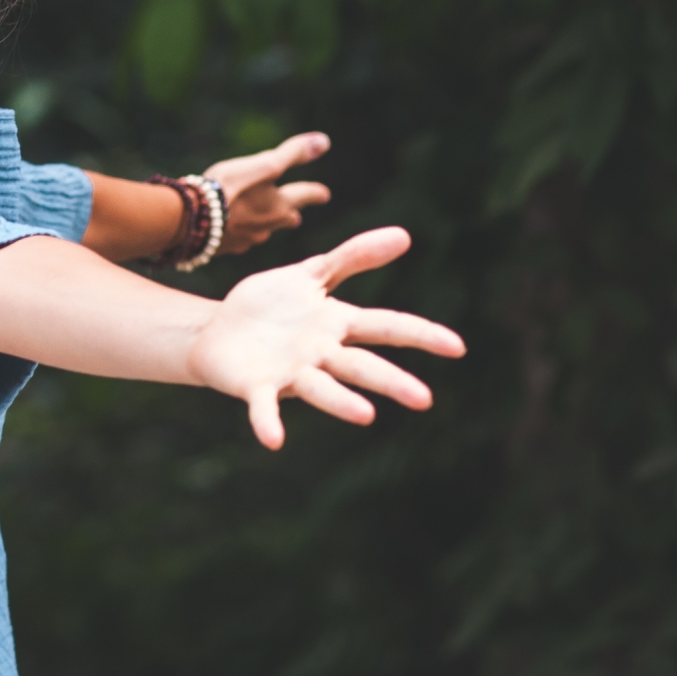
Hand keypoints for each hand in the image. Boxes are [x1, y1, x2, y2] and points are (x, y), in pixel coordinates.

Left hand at [187, 227, 464, 449]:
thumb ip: (354, 256)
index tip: (457, 347)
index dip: (421, 335)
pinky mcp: (256, 386)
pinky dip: (268, 422)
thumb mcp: (311, 273)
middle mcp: (320, 354)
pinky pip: (264, 407)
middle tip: (424, 399)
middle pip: (361, 366)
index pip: (386, 326)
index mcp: (337, 324)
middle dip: (391, 381)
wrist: (218, 329)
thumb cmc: (272, 305)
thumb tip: (404, 235)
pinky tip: (273, 440)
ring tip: (367, 416)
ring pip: (321, 389)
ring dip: (342, 403)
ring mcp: (290, 373)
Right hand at [202, 132, 333, 257]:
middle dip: (290, 214)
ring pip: (262, 230)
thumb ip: (293, 154)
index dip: (315, 193)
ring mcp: (246, 240)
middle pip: (286, 219)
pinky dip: (237, 230)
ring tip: (258, 217)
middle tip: (294, 213)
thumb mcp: (264, 165)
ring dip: (263, 223)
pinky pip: (237, 238)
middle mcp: (268, 226)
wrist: (191, 219)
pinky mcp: (224, 248)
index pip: (304, 196)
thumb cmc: (229, 188)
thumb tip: (324, 141)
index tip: (324, 194)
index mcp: (280, 206)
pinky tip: (228, 227)